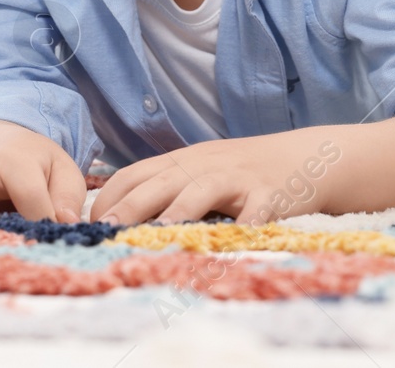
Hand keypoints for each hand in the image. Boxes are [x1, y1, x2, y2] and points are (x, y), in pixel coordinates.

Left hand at [88, 130, 338, 225]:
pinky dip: (248, 222)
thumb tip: (115, 218)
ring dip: (180, 211)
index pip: (134, 174)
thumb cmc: (240, 173)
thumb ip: (163, 188)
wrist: (302, 157)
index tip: (92, 226)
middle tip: (108, 232)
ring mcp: (237, 177)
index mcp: (180, 162)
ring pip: (202, 189)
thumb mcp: (198, 171)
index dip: (110, 198)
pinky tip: (238, 237)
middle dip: (132, 206)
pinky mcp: (270, 192)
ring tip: (161, 234)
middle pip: (160, 182)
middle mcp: (203, 165)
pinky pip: (257, 208)